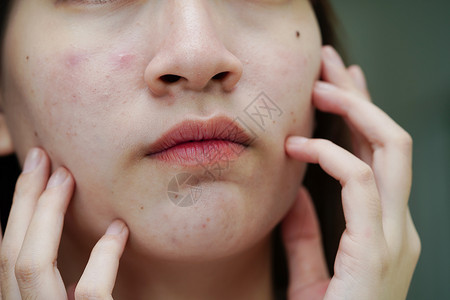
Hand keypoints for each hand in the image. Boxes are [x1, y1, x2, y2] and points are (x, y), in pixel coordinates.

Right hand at [0, 148, 128, 298]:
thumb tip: (74, 284)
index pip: (7, 256)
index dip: (13, 215)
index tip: (25, 176)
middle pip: (11, 253)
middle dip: (23, 199)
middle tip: (40, 158)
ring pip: (32, 264)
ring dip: (46, 213)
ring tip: (66, 177)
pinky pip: (89, 289)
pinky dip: (104, 255)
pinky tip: (118, 230)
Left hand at [283, 45, 420, 299]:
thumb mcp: (310, 270)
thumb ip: (306, 233)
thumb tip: (294, 194)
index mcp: (382, 228)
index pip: (378, 156)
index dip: (360, 115)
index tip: (335, 85)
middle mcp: (396, 224)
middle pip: (390, 140)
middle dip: (361, 96)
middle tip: (330, 63)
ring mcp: (392, 235)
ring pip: (388, 148)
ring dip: (353, 109)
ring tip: (319, 85)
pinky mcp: (376, 248)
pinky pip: (359, 181)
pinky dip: (330, 154)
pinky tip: (297, 145)